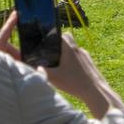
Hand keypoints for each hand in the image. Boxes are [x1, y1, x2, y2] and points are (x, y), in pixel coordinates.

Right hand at [0, 14, 122, 118]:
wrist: (96, 91)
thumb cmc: (74, 82)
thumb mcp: (53, 77)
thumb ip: (40, 70)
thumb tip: (28, 66)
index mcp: (67, 46)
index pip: (55, 32)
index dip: (47, 34)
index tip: (41, 36)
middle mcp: (76, 47)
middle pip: (64, 38)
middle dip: (56, 43)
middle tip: (49, 51)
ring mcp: (84, 54)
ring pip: (72, 48)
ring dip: (65, 53)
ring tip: (59, 64)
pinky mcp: (90, 62)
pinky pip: (79, 58)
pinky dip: (73, 62)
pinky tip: (70, 73)